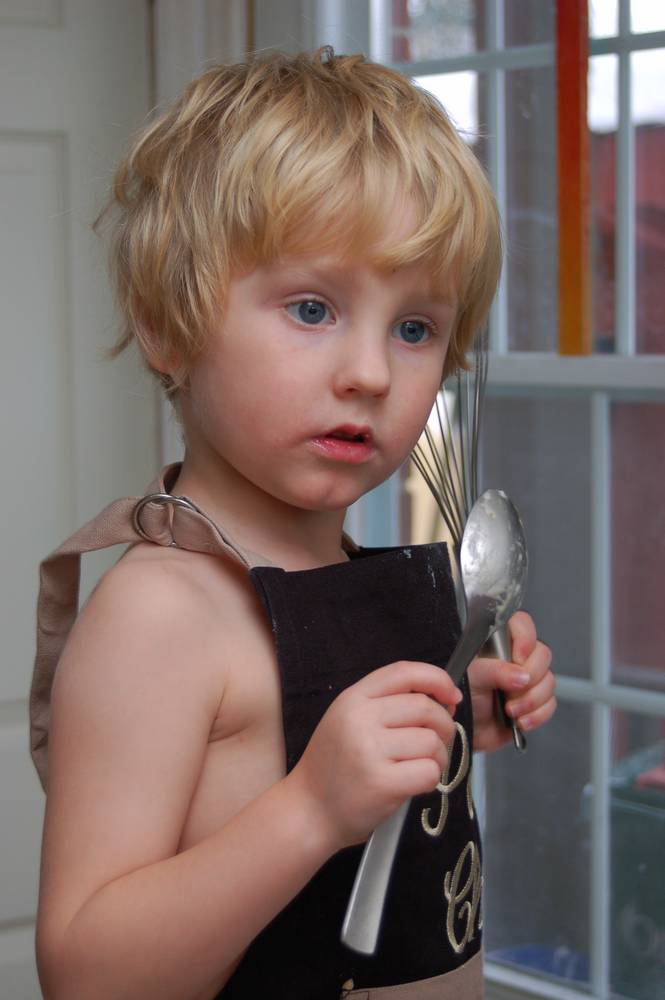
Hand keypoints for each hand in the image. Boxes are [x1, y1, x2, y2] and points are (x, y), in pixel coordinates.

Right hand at [287, 661, 461, 851]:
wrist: (308, 810)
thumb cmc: (335, 766)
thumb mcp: (350, 720)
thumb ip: (389, 703)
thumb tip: (445, 699)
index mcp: (353, 698)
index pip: (404, 672)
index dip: (436, 679)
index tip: (451, 695)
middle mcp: (360, 719)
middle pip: (425, 707)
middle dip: (443, 725)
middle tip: (436, 743)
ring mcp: (370, 751)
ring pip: (432, 741)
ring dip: (438, 757)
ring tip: (421, 766)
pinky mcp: (382, 783)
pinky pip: (429, 771)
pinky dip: (431, 779)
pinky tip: (415, 783)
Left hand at [467, 611, 554, 752]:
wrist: (465, 730)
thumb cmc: (463, 697)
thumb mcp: (473, 678)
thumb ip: (495, 671)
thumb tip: (522, 675)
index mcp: (498, 642)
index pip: (522, 624)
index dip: (526, 639)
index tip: (518, 658)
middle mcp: (516, 657)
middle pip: (543, 653)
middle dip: (531, 676)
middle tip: (511, 690)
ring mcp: (528, 679)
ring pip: (549, 680)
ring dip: (531, 699)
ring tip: (510, 710)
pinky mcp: (536, 702)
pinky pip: (550, 704)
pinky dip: (537, 715)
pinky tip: (520, 721)